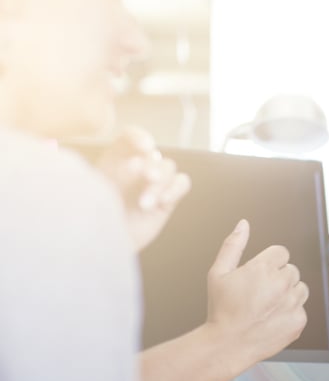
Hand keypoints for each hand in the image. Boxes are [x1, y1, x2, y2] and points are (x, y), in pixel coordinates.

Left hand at [96, 127, 190, 251]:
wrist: (104, 244)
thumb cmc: (93, 216)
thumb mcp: (97, 193)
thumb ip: (115, 175)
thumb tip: (138, 164)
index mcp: (115, 158)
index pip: (131, 137)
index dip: (140, 138)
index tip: (145, 148)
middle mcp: (137, 167)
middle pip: (153, 155)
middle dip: (152, 165)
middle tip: (147, 176)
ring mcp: (153, 182)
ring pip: (168, 168)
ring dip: (160, 183)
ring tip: (144, 204)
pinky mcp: (167, 198)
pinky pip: (182, 183)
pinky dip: (176, 189)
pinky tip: (163, 201)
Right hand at [205, 220, 308, 372]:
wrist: (227, 345)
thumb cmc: (220, 309)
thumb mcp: (218, 273)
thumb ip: (233, 245)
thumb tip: (243, 224)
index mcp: (263, 268)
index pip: (282, 252)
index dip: (269, 263)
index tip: (259, 276)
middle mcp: (282, 284)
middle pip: (291, 270)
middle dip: (278, 278)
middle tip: (259, 293)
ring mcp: (292, 304)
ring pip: (301, 289)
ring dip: (288, 294)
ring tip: (267, 306)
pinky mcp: (299, 321)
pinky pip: (301, 309)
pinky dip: (290, 313)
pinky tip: (272, 319)